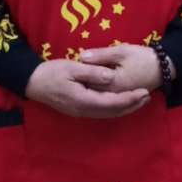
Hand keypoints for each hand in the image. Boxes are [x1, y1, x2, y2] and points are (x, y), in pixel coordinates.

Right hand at [24, 56, 151, 118]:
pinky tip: (121, 102)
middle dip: (132, 105)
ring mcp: (81, 112)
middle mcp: (84, 110)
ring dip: (125, 108)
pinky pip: (102, 112)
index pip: (113, 102)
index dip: (130, 99)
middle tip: (148, 96)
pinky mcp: (79, 110)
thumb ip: (93, 73)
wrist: (33, 83)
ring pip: (108, 114)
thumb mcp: (72, 67)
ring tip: (140, 100)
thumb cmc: (52, 72)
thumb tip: (112, 77)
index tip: (144, 92)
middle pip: (113, 111)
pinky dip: (115, 108)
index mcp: (84, 99)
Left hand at [77, 43, 162, 94]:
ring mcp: (118, 99)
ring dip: (88, 92)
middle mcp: (114, 95)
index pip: (88, 83)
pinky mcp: (121, 98)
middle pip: (91, 93)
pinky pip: (106, 101)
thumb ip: (101, 55)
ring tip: (77, 85)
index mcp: (113, 84)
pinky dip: (97, 96)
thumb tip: (82, 56)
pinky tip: (91, 90)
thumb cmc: (142, 58)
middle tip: (69, 78)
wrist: (163, 68)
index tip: (69, 68)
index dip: (78, 76)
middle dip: (81, 86)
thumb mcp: (121, 51)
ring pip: (98, 99)